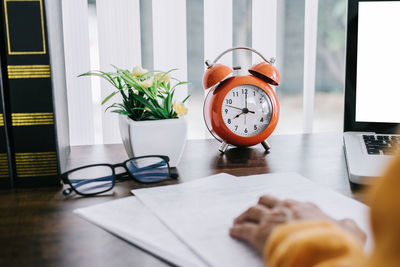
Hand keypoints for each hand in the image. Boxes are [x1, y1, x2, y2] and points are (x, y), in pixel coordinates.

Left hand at [229, 195, 365, 253]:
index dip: (284, 207)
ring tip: (239, 219)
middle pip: (267, 200)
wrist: (318, 247)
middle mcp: (285, 209)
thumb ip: (348, 226)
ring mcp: (271, 220)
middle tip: (255, 210)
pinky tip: (233, 232)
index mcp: (305, 207)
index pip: (291, 203)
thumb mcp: (350, 231)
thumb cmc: (332, 240)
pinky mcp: (260, 234)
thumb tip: (350, 225)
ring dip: (245, 215)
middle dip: (261, 205)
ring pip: (252, 211)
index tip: (281, 210)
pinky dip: (237, 230)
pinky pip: (244, 230)